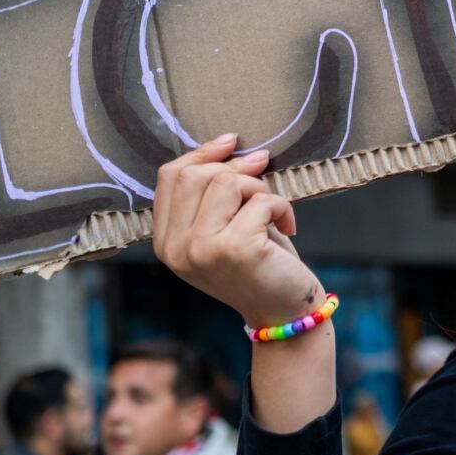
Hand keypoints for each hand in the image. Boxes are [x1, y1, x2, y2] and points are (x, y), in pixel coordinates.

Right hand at [153, 134, 320, 326]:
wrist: (283, 312)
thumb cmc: (259, 263)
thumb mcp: (225, 226)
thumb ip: (214, 193)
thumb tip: (231, 144)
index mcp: (166, 242)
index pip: (170, 177)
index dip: (202, 153)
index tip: (232, 142)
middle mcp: (176, 248)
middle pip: (195, 175)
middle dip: (237, 170)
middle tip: (264, 182)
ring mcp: (201, 250)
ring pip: (226, 183)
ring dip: (260, 189)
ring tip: (273, 212)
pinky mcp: (235, 250)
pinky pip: (260, 201)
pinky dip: (282, 206)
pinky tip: (288, 226)